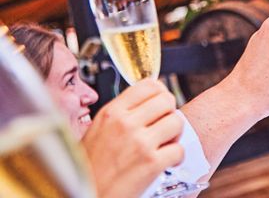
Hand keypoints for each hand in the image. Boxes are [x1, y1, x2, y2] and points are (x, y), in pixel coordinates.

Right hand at [82, 79, 183, 197]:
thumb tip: (146, 102)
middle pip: (167, 100)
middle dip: (169, 113)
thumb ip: (120, 114)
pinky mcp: (151, 163)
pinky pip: (179, 150)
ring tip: (164, 145)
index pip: (149, 85)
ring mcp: (140, 142)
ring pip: (177, 122)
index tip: (160, 105)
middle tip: (163, 127)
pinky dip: (176, 157)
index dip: (160, 94)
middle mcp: (125, 123)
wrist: (85, 197)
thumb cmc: (88, 169)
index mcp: (111, 112)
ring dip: (175, 135)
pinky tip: (165, 163)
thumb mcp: (97, 130)